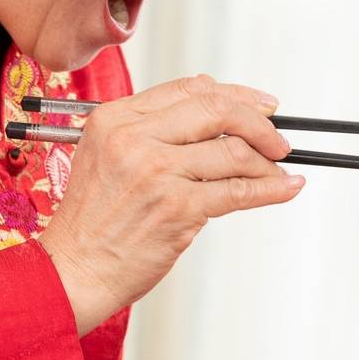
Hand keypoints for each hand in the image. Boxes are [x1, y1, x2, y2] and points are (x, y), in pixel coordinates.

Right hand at [36, 75, 302, 334]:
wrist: (73, 270)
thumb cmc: (93, 220)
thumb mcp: (106, 154)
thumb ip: (152, 125)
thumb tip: (210, 97)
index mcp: (115, 118)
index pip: (190, 89)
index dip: (235, 93)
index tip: (261, 104)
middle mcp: (134, 139)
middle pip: (217, 110)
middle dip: (259, 123)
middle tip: (278, 138)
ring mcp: (156, 172)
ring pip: (233, 152)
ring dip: (267, 163)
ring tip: (278, 171)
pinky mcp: (177, 208)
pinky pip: (239, 191)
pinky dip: (271, 189)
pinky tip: (286, 188)